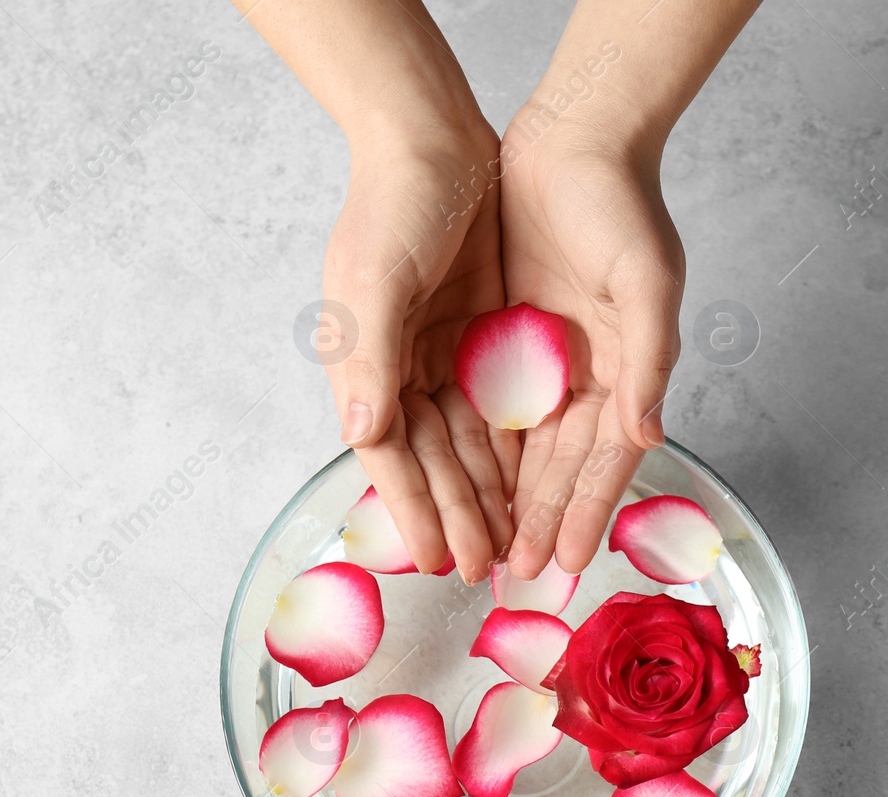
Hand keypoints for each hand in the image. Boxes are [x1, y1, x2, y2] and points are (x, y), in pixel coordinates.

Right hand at [320, 125, 519, 583]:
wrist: (434, 135)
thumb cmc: (394, 203)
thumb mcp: (375, 278)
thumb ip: (367, 358)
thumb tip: (358, 435)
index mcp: (363, 363)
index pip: (390, 455)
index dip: (413, 509)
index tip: (435, 561)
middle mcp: (397, 368)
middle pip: (431, 460)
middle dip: (455, 515)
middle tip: (483, 570)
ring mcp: (438, 353)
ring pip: (466, 441)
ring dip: (485, 492)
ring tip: (510, 542)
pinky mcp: (477, 335)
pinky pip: (495, 405)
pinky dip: (509, 446)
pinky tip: (529, 484)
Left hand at [499, 123, 684, 578]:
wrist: (575, 138)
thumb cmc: (621, 207)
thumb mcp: (648, 284)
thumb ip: (650, 363)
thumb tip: (648, 437)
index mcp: (626, 372)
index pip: (604, 459)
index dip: (584, 510)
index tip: (564, 559)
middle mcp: (586, 375)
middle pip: (558, 464)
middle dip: (539, 519)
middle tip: (516, 573)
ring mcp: (544, 359)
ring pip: (521, 445)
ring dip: (506, 496)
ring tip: (487, 546)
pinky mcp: (505, 335)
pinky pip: (488, 403)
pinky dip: (479, 445)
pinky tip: (463, 482)